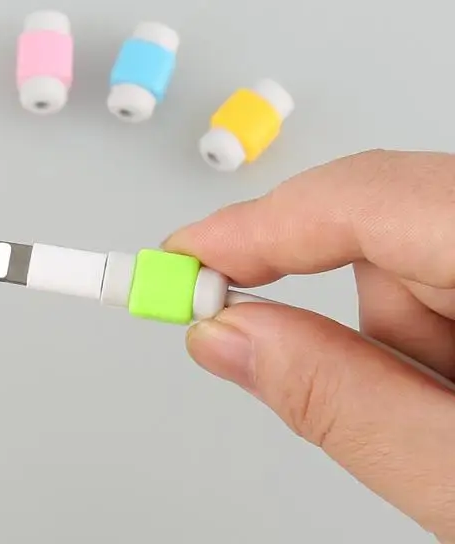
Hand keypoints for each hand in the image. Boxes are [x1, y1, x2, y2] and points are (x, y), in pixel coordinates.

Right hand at [164, 150, 454, 541]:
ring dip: (398, 332)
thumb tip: (225, 336)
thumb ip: (343, 404)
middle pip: (380, 221)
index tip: (181, 260)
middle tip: (285, 361)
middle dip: (347, 311)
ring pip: (406, 247)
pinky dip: (426, 325)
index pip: (362, 199)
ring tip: (443, 409)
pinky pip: (432, 261)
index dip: (255, 225)